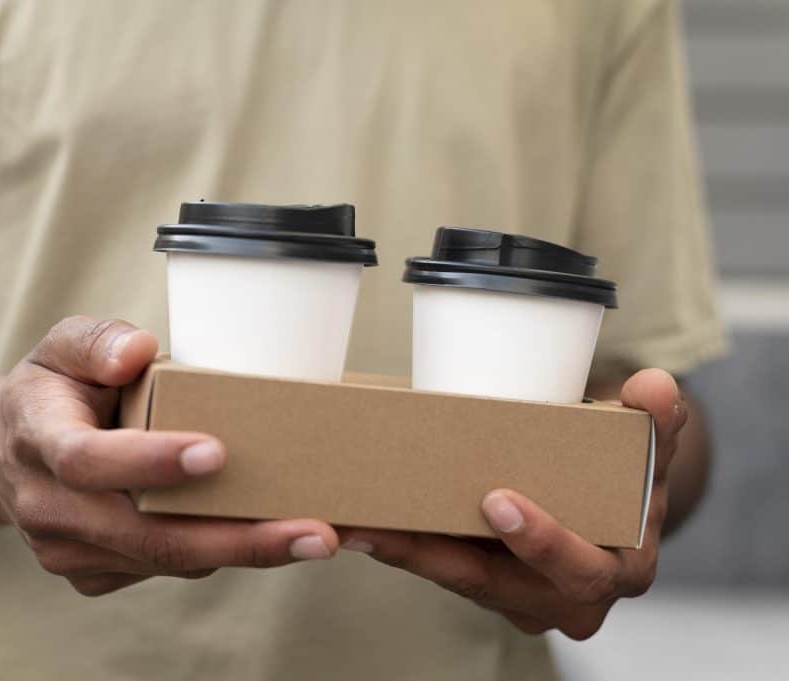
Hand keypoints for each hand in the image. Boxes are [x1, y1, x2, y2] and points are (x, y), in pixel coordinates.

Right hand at [0, 316, 338, 595]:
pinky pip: (165, 570)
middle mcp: (48, 508)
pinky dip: (220, 554)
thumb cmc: (48, 391)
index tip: (217, 454)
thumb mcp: (59, 344)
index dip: (149, 462)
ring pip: (164, 560)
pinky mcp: (91, 574)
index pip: (87, 461)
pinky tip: (270, 535)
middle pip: (144, 535)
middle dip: (234, 539)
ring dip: (244, 552)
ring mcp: (67, 551)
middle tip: (314, 533)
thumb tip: (139, 351)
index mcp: (36, 440)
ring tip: (317, 537)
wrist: (0, 453)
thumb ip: (96, 339)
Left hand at [339, 369, 686, 638]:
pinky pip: (438, 566)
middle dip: (439, 557)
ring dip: (403, 552)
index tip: (499, 501)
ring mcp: (515, 597)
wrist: (605, 508)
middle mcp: (562, 599)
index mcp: (614, 572)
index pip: (577, 569)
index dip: (541, 541)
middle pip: (494, 585)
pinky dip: (402, 545)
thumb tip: (657, 387)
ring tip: (356, 522)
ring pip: (453, 578)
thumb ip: (658, 420)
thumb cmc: (627, 481)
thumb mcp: (651, 451)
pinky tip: (361, 521)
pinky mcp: (479, 583)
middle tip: (389, 524)